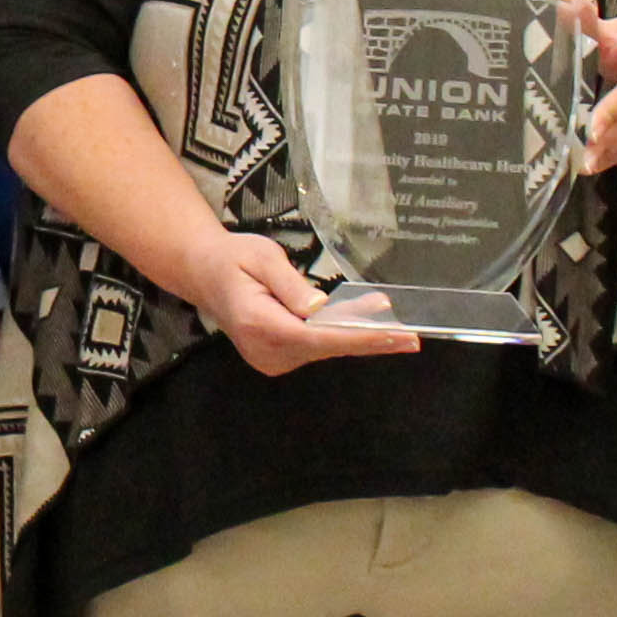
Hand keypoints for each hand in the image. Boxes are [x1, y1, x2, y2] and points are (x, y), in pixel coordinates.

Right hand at [188, 229, 421, 377]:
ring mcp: (269, 359)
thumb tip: (319, 308)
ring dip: (356, 335)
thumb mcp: (262, 257)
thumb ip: (291, 284)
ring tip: (393, 325)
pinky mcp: (277, 359)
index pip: (318, 336)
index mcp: (258, 323)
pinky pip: (316, 348)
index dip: (359, 336)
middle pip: (327, 347)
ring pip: (324, 349)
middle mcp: (264, 349)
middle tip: (410, 337)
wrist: (205, 275)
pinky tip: (364, 325)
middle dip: (368, 337)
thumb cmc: (234, 258)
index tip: (393, 336)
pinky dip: (339, 336)